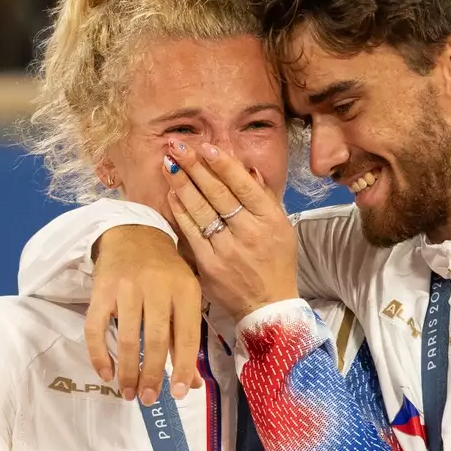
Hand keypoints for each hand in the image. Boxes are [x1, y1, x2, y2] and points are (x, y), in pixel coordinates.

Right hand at [85, 226, 204, 404]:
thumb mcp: (185, 296)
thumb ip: (186, 337)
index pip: (186, 335)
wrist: (134, 233)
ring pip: (126, 337)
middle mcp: (156, 286)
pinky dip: (99, 354)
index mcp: (184, 289)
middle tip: (150, 399)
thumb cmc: (166, 271)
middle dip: (153, 375)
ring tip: (129, 393)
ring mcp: (126, 287)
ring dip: (127, 370)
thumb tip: (191, 383)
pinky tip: (106, 373)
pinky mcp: (101, 289)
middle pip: (155, 339)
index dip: (184, 367)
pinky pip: (95, 327)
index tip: (180, 394)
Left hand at [162, 138, 298, 321]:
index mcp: (270, 220)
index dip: (223, 164)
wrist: (269, 305)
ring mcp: (228, 249)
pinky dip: (180, 211)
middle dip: (195, 166)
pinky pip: (191, 232)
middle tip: (177, 145)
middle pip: (218, 193)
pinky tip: (172, 194)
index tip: (205, 146)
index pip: (243, 186)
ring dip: (182, 183)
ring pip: (201, 210)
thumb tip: (248, 168)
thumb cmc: (277, 262)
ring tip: (169, 163)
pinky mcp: (209, 264)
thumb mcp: (281, 227)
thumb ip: (265, 197)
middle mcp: (250, 232)